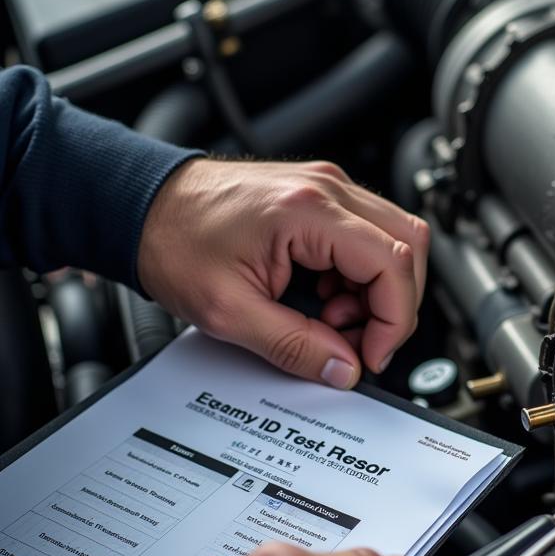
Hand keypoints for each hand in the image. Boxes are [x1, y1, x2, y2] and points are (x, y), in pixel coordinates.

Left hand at [137, 159, 430, 388]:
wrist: (143, 206)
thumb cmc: (174, 242)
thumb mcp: (228, 311)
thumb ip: (293, 346)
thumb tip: (343, 368)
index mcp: (308, 210)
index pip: (394, 263)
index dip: (396, 320)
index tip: (372, 353)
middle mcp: (328, 189)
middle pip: (411, 245)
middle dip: (396, 304)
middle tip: (359, 340)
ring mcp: (328, 188)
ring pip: (396, 239)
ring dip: (379, 290)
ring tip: (331, 318)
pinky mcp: (321, 197)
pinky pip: (370, 236)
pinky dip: (362, 275)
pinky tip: (326, 297)